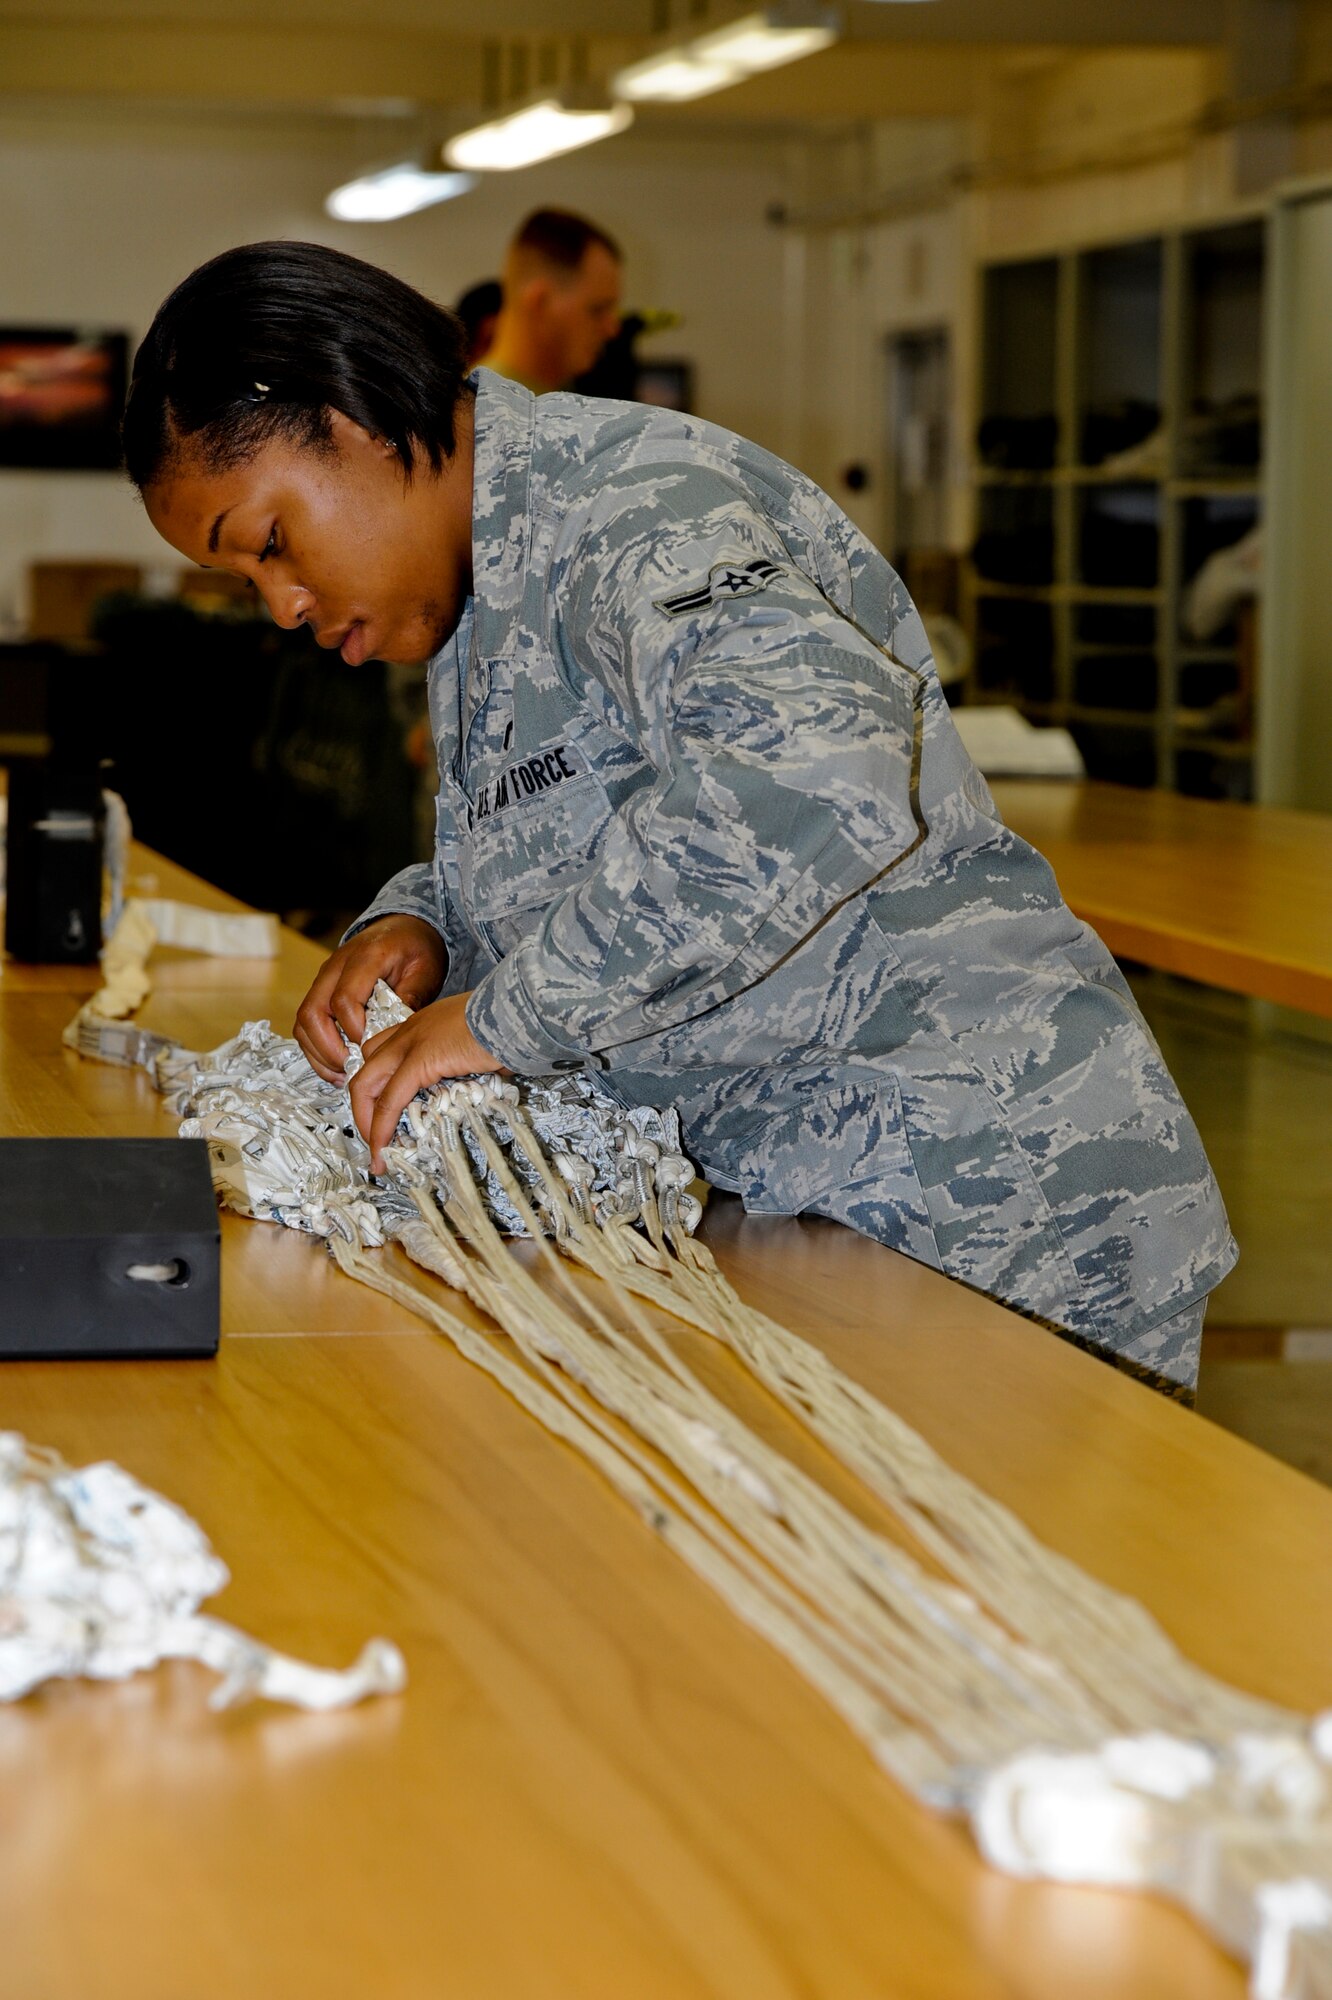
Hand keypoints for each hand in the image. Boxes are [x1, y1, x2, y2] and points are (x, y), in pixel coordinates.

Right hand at [293, 915, 447, 1083]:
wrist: (403, 929)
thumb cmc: (415, 948)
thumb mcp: (425, 969)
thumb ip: (413, 997)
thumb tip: (396, 1032)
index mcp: (365, 957)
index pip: (344, 1000)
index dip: (355, 1032)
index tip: (371, 1050)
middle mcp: (335, 966)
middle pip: (313, 1012)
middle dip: (328, 1049)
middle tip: (351, 1070)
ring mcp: (323, 978)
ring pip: (303, 1021)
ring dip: (318, 1053)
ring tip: (343, 1074)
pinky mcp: (320, 991)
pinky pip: (306, 1023)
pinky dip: (316, 1048)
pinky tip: (337, 1066)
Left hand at [349, 991, 504, 1171]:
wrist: (518, 1012)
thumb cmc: (512, 1024)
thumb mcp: (483, 1040)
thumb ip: (475, 1060)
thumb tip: (490, 1077)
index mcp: (424, 1025)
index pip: (383, 1051)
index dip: (379, 1083)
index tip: (386, 1111)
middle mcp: (410, 1031)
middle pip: (367, 1070)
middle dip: (364, 1107)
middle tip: (374, 1137)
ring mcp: (410, 1044)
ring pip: (367, 1085)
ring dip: (367, 1122)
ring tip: (378, 1152)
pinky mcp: (419, 1062)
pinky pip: (390, 1101)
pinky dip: (381, 1128)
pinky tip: (384, 1148)